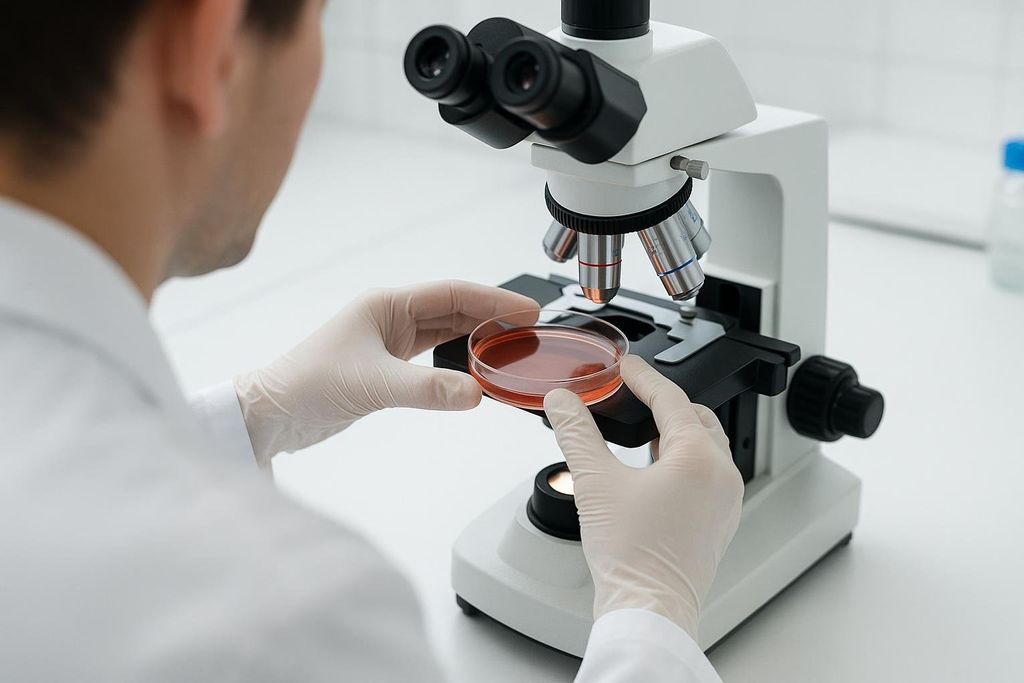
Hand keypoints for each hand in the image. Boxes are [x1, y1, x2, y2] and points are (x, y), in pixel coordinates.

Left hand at [234, 280, 537, 464]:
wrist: (272, 414)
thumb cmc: (306, 385)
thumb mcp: (373, 385)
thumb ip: (427, 390)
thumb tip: (476, 393)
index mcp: (385, 305)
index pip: (453, 294)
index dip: (493, 299)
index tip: (527, 310)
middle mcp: (390, 317)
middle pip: (455, 309)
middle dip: (493, 317)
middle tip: (530, 331)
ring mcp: (389, 340)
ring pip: (446, 331)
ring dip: (478, 337)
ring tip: (511, 348)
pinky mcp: (387, 365)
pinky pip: (434, 355)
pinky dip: (458, 359)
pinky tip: (476, 367)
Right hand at [543, 355, 743, 638]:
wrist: (648, 611)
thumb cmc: (632, 557)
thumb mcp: (595, 482)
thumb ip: (576, 432)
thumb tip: (563, 401)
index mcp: (699, 457)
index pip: (670, 398)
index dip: (642, 376)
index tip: (624, 366)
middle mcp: (722, 476)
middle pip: (696, 418)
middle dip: (664, 402)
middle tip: (633, 394)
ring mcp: (725, 502)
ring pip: (705, 447)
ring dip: (674, 432)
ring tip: (640, 429)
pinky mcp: (718, 523)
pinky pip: (706, 475)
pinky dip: (682, 461)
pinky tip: (652, 471)